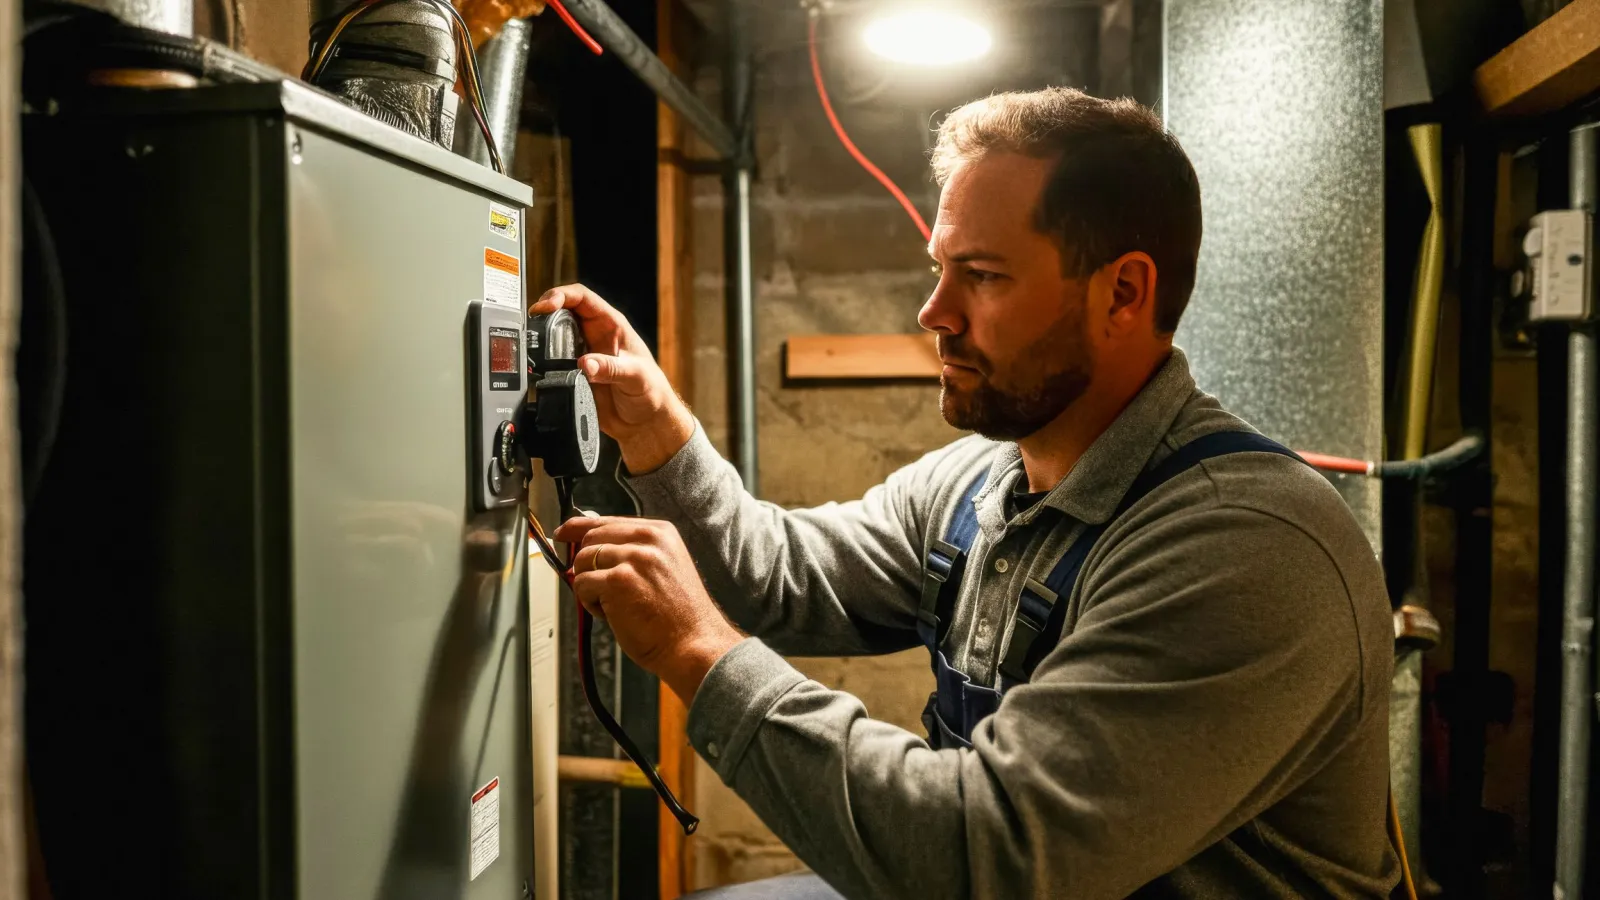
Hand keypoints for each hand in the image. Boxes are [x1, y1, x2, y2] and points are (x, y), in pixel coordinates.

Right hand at [529, 284, 694, 473]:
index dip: (562, 295)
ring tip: (531, 343)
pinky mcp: (574, 374)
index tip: (547, 305)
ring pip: (554, 336)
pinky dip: (543, 362)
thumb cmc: (651, 392)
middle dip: (545, 312)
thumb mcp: (635, 376)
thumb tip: (585, 364)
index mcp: (611, 325)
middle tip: (532, 323)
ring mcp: (582, 354)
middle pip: (562, 312)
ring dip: (542, 337)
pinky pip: (552, 362)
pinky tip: (538, 367)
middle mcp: (594, 336)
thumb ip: (610, 368)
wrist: (644, 422)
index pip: (582, 298)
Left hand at [556, 515, 743, 703]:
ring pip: (583, 562)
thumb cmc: (678, 616)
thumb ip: (631, 551)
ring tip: (614, 605)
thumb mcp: (663, 567)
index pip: (607, 521)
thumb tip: (587, 547)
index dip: (578, 527)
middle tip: (599, 589)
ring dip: (590, 587)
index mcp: (661, 532)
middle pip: (590, 539)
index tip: (563, 533)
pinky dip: (590, 603)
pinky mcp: (618, 581)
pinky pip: (582, 584)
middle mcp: (649, 540)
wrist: (693, 643)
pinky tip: (613, 614)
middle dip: (585, 565)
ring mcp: (634, 558)